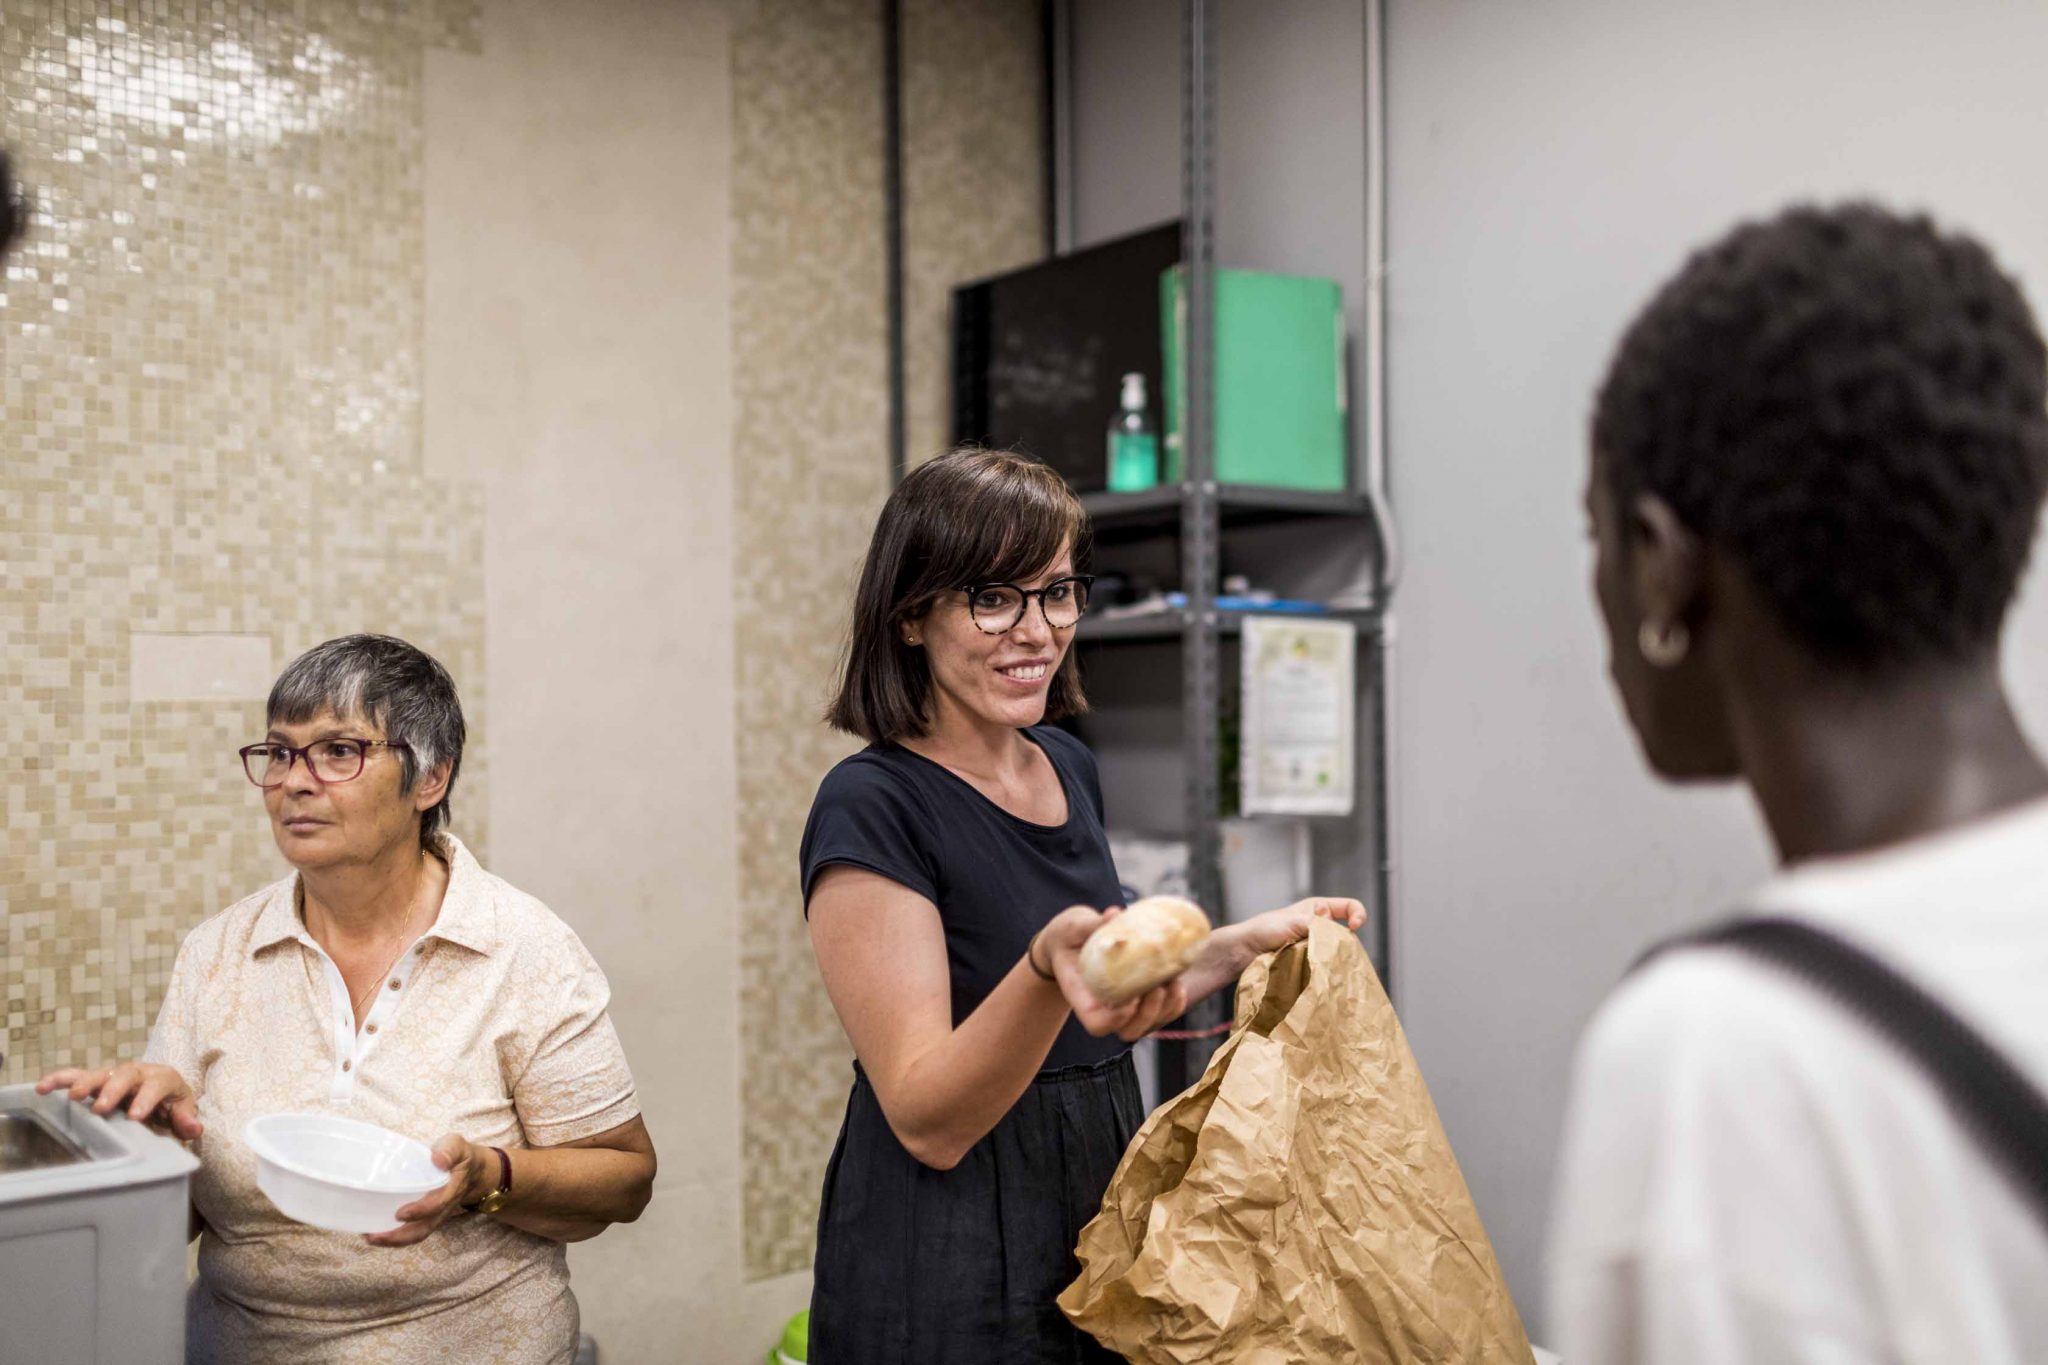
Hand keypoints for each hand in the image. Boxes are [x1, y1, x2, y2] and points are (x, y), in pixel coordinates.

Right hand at [37, 1062, 202, 1140]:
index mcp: (164, 1078)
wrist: (161, 1095)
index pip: (157, 1084)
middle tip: (101, 1108)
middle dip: (113, 1090)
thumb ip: (186, 1121)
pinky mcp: (97, 1080)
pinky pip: (77, 1075)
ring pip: (100, 1073)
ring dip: (86, 1082)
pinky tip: (42, 1087)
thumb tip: (193, 1129)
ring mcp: (116, 1075)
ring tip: (73, 1096)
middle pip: (126, 1075)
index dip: (147, 1098)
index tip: (135, 1116)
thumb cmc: (171, 1106)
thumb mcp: (182, 1113)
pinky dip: (60, 1079)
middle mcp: (139, 1072)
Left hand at [367, 1134, 490, 1247]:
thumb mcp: (458, 1145)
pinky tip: (376, 1232)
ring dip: (394, 1240)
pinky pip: (413, 1231)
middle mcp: (443, 1207)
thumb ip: (449, 1149)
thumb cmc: (460, 1156)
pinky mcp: (427, 1217)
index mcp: (451, 1189)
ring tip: (370, 1238)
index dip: (420, 1211)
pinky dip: (395, 1236)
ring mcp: (436, 1215)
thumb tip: (437, 1158)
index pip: (437, 1204)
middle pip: (423, 1229)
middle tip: (374, 1236)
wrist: (474, 1171)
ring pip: (417, 1234)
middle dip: (399, 1237)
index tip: (400, 1214)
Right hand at [1036, 905, 1189, 1042]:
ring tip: (1172, 979)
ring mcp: (1123, 1009)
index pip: (1098, 1024)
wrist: (1073, 942)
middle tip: (1158, 985)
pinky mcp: (1140, 1001)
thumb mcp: (1075, 927)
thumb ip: (1092, 924)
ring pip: (1148, 1026)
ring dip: (1165, 1007)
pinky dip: (1173, 1003)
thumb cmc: (1069, 935)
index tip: (1130, 997)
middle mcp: (1103, 1009)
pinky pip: (1161, 1014)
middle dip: (1149, 1012)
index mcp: (1082, 996)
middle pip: (1128, 1031)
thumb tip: (1115, 915)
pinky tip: (1176, 982)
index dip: (1116, 1019)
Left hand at [1231, 896, 1368, 959]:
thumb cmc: (1265, 929)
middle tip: (1326, 949)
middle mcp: (1319, 926)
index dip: (1358, 915)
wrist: (1244, 951)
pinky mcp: (1308, 962)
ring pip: (1335, 952)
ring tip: (1317, 961)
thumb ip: (1319, 926)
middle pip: (1345, 933)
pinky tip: (1316, 972)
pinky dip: (1323, 968)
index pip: (1349, 907)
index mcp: (1318, 909)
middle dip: (1341, 941)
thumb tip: (1339, 935)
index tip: (1353, 928)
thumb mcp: (1295, 921)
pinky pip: (1324, 965)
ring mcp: (1314, 945)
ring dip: (1329, 957)